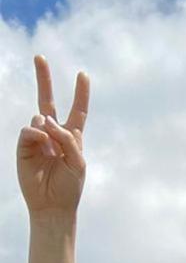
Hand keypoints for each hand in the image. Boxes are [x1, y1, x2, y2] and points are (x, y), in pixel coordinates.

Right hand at [17, 56, 88, 215]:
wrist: (52, 206)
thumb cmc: (69, 187)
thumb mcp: (78, 163)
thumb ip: (68, 139)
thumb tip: (46, 119)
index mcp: (72, 139)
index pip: (78, 112)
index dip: (81, 94)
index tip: (83, 74)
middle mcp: (54, 135)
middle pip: (48, 101)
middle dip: (44, 79)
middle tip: (39, 56)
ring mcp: (38, 139)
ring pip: (40, 117)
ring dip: (48, 128)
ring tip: (51, 148)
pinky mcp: (24, 146)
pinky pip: (29, 130)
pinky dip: (36, 133)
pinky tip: (42, 144)